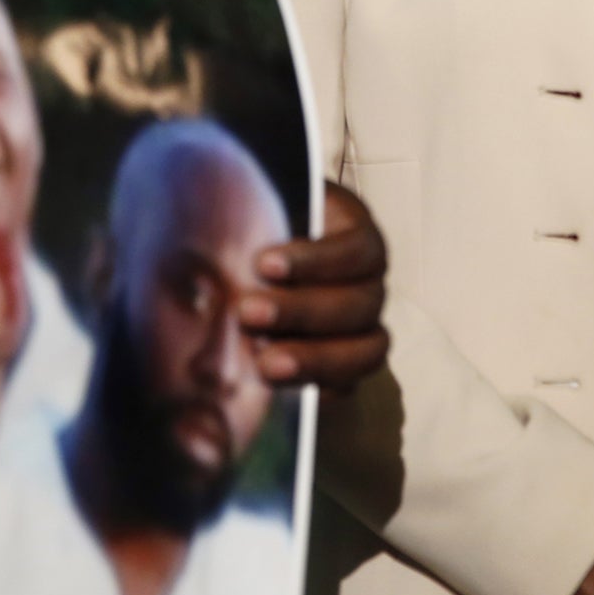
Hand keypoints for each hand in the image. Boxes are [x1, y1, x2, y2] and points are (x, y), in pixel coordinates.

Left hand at [239, 179, 386, 390]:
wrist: (249, 247)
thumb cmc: (255, 223)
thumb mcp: (258, 205)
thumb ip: (254, 213)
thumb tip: (224, 221)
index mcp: (355, 233)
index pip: (358, 249)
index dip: (316, 260)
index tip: (263, 264)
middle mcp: (369, 281)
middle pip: (361, 303)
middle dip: (303, 311)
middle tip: (247, 312)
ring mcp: (364, 326)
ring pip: (366, 349)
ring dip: (316, 358)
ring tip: (264, 362)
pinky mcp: (347, 365)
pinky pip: (350, 385)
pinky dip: (321, 389)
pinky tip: (284, 388)